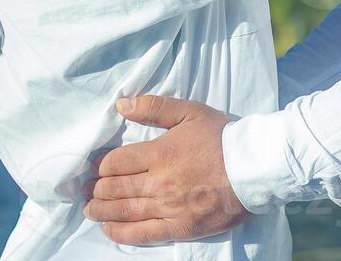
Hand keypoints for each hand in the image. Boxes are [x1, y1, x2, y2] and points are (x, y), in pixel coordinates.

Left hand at [84, 95, 250, 245]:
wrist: (254, 168)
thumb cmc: (222, 137)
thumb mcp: (190, 112)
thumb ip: (154, 107)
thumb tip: (120, 105)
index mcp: (159, 153)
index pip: (115, 163)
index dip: (99, 166)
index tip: (93, 168)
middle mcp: (159, 182)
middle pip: (114, 188)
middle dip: (96, 189)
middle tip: (87, 190)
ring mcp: (167, 208)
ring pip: (123, 212)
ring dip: (100, 211)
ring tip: (90, 209)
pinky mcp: (178, 227)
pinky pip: (141, 234)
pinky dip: (120, 233)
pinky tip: (108, 229)